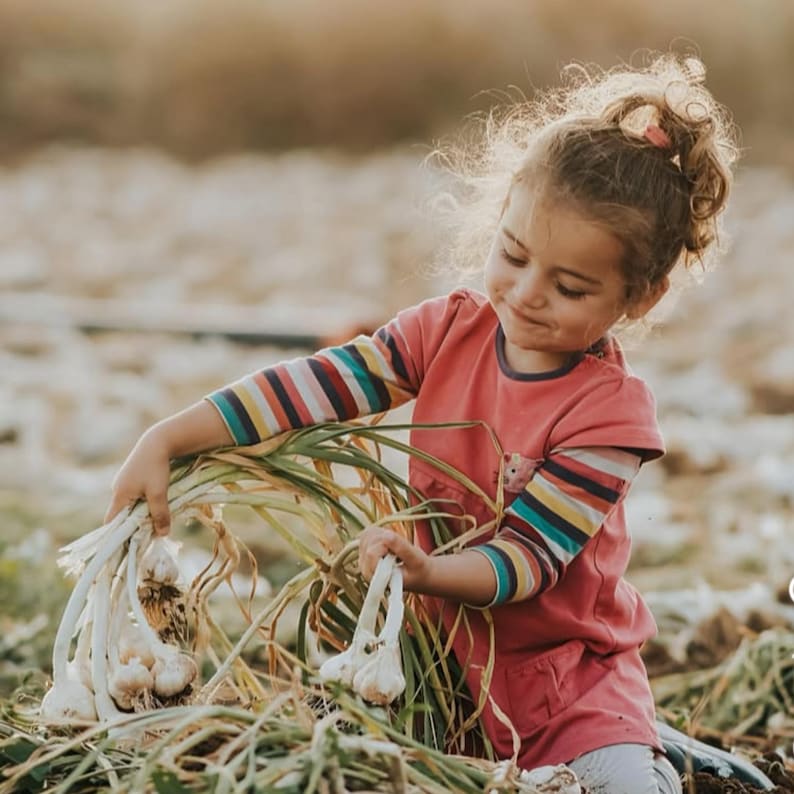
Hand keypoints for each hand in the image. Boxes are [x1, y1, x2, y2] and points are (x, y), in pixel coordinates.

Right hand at [103, 401, 233, 535]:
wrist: (158, 441)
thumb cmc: (156, 467)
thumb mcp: (159, 493)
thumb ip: (160, 514)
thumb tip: (162, 534)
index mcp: (119, 496)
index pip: (111, 523)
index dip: (116, 536)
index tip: (126, 547)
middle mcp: (117, 490)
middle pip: (121, 515)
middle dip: (132, 527)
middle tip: (145, 536)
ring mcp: (124, 483)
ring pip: (129, 505)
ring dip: (139, 514)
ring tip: (153, 522)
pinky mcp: (133, 478)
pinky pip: (134, 496)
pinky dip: (142, 504)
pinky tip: (155, 505)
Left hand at [357, 526, 433, 592]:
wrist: (422, 575)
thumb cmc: (420, 571)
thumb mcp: (416, 559)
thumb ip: (401, 548)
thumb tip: (387, 536)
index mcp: (376, 577)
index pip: (371, 552)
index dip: (386, 545)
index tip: (398, 553)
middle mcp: (365, 569)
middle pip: (368, 540)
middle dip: (385, 539)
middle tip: (399, 550)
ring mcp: (363, 559)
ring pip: (367, 534)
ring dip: (383, 535)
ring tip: (396, 548)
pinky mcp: (365, 551)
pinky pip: (369, 532)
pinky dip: (381, 532)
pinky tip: (391, 544)